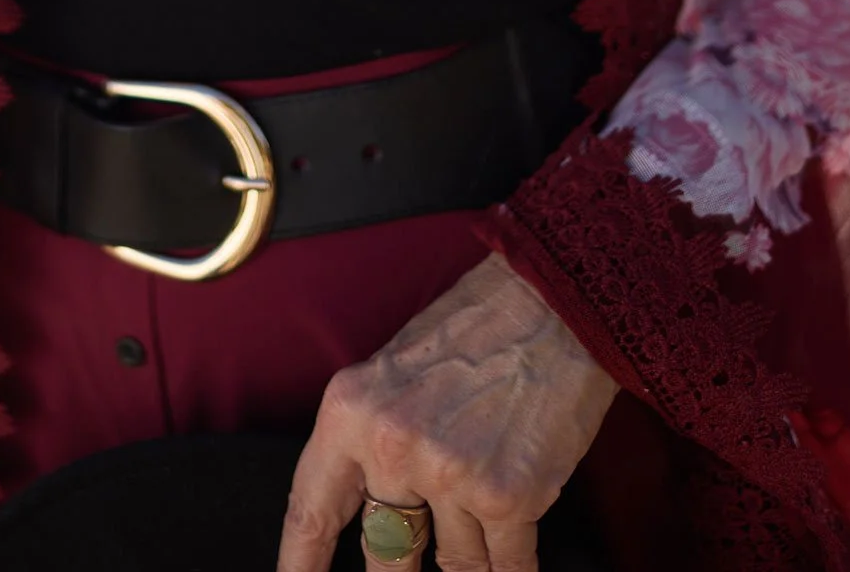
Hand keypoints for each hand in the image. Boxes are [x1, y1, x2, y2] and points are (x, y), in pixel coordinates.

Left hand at [277, 253, 615, 571]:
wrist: (550, 304)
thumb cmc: (475, 331)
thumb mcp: (396, 375)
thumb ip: (373, 442)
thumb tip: (374, 515)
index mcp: (351, 411)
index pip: (312, 510)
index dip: (299, 562)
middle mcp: (392, 447)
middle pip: (386, 553)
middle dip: (402, 565)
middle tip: (420, 541)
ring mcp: (450, 475)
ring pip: (454, 563)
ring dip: (472, 547)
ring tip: (488, 495)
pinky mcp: (507, 496)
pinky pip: (506, 567)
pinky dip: (512, 563)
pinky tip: (515, 535)